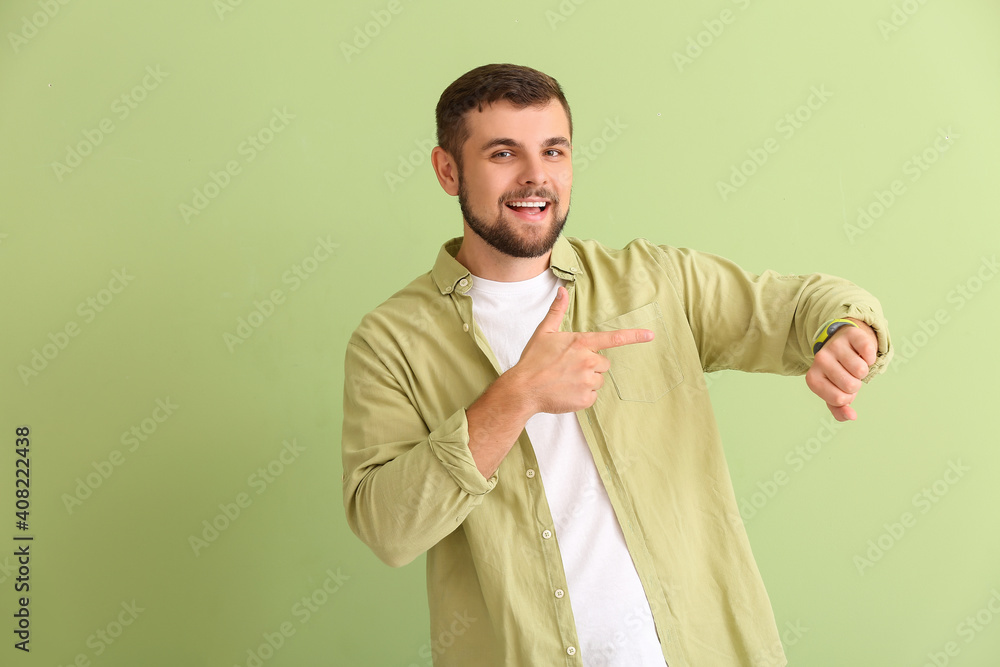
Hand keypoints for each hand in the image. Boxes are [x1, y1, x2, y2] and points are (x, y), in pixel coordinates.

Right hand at [508, 286, 653, 413]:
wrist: (523, 389)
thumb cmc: (533, 361)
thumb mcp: (544, 332)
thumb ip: (557, 311)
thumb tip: (562, 291)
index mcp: (581, 343)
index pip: (613, 338)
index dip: (634, 336)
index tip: (650, 335)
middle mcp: (588, 360)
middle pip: (603, 363)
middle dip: (590, 365)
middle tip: (569, 368)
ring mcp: (587, 380)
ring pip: (598, 380)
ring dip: (586, 381)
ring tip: (565, 380)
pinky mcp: (585, 398)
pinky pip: (592, 396)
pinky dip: (582, 396)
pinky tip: (566, 392)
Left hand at [805, 318, 876, 420]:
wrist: (840, 344)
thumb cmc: (837, 374)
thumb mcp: (835, 392)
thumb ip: (840, 410)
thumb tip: (851, 416)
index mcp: (813, 379)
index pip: (839, 399)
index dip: (847, 397)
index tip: (842, 388)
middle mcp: (820, 360)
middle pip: (851, 386)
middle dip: (856, 384)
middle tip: (849, 375)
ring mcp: (834, 346)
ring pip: (860, 370)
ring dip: (863, 371)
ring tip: (854, 364)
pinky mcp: (850, 334)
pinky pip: (868, 352)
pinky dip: (871, 357)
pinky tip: (862, 354)